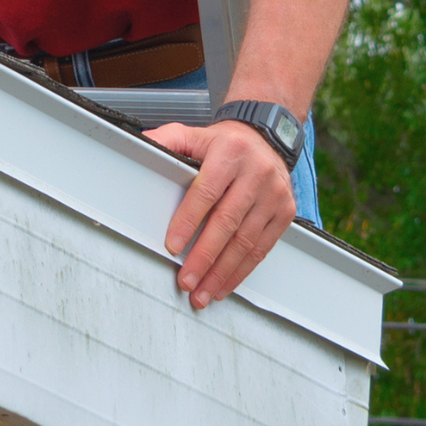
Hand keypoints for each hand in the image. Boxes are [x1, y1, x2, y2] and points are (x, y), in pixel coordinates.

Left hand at [145, 118, 296, 308]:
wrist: (268, 139)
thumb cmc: (226, 143)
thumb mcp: (195, 134)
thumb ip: (167, 140)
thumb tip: (141, 147)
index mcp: (230, 153)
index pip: (206, 191)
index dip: (189, 221)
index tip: (172, 245)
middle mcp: (256, 174)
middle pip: (227, 222)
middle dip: (204, 256)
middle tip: (186, 280)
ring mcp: (274, 195)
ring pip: (246, 241)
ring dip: (222, 272)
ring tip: (202, 292)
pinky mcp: (285, 213)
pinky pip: (263, 247)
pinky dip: (242, 270)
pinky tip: (225, 284)